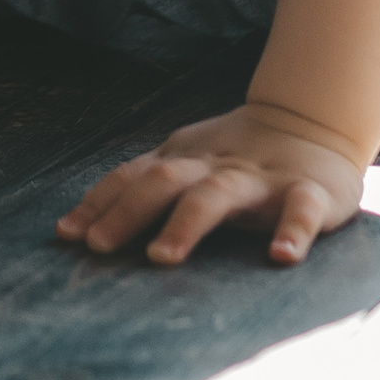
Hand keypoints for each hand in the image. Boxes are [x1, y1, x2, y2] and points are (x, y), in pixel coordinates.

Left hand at [55, 102, 366, 268]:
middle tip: (98, 247)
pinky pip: (301, 209)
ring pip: (219, 194)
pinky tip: (282, 256)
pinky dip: (293, 230)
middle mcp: (216, 167)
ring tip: (162, 257)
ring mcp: (262, 179)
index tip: (66, 234)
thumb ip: (143, 191)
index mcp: (184, 162)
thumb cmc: (236, 160)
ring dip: (187, 223)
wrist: (314, 123)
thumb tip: (76, 231)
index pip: (133, 177)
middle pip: (164, 182)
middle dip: (128, 212)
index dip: (98, 203)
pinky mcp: (311, 191)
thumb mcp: (188, 168)